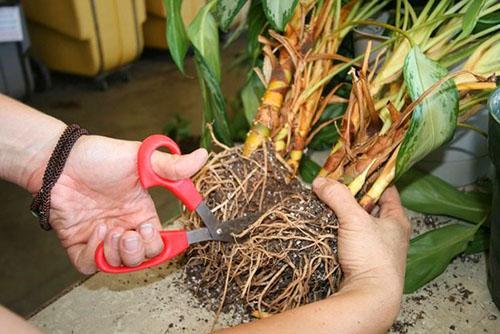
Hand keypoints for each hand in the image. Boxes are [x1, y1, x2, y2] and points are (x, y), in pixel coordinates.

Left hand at [37, 135, 206, 273]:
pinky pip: (90, 265)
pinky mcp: (79, 243)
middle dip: (141, 251)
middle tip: (132, 234)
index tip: (162, 234)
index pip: (160, 240)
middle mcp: (124, 227)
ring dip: (119, 253)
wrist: (60, 160)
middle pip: (142, 258)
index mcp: (141, 213)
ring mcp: (101, 237)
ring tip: (112, 230)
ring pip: (119, 265)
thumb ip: (171, 166)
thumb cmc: (99, 157)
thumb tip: (203, 156)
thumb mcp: (140, 160)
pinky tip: (96, 231)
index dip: (164, 243)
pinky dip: (95, 255)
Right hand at [312, 178, 410, 322]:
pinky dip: (340, 233)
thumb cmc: (372, 256)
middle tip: (334, 186)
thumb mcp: (355, 220)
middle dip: (352, 197)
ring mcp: (378, 249)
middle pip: (370, 207)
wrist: (369, 297)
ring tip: (326, 204)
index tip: (354, 169)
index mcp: (397, 220)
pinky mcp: (364, 262)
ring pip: (359, 225)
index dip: (372, 178)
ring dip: (344, 216)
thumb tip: (320, 181)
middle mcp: (390, 234)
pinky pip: (351, 240)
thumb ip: (338, 197)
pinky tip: (327, 228)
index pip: (387, 190)